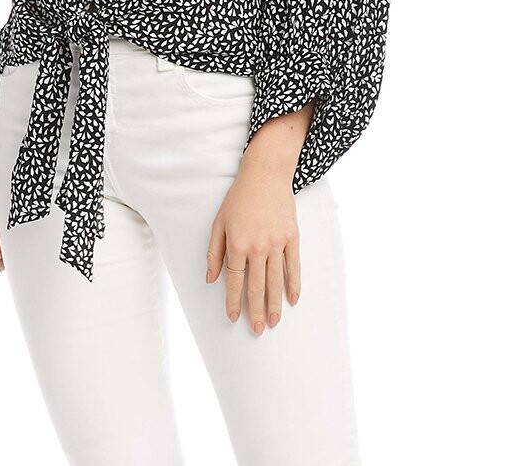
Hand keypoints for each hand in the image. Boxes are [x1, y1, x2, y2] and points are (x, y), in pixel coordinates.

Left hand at [205, 165, 301, 333]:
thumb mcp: (219, 222)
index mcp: (237, 244)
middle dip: (255, 311)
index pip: (234, 281)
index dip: (232, 301)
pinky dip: (294, 284)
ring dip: (274, 304)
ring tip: (273, 323)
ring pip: (275, 281)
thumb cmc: (239, 197)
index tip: (232, 317)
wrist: (265, 174)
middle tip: (256, 330)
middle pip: (256, 286)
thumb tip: (210, 279)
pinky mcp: (292, 237)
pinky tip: (292, 299)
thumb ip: (214, 252)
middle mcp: (257, 247)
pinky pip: (293, 266)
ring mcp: (277, 243)